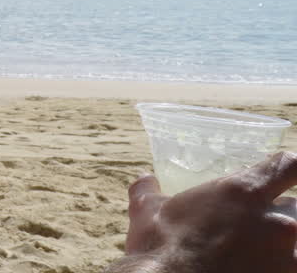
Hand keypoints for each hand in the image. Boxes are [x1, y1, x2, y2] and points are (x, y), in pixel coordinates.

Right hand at [121, 151, 296, 271]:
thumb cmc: (158, 249)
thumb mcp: (148, 212)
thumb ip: (149, 191)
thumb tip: (144, 179)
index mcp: (241, 191)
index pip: (289, 165)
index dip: (287, 169)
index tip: (282, 176)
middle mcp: (274, 220)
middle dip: (284, 214)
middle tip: (262, 226)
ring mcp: (287, 256)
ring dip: (287, 245)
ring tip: (264, 254)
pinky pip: (294, 268)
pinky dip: (281, 268)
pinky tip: (263, 269)